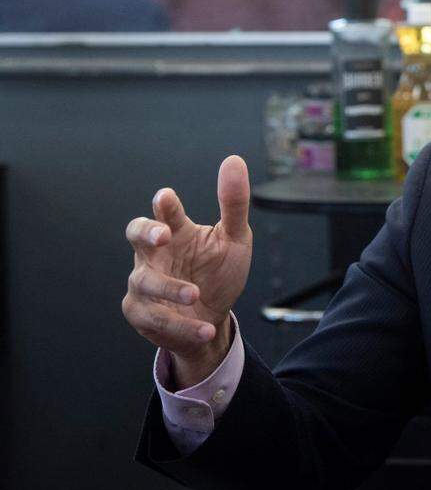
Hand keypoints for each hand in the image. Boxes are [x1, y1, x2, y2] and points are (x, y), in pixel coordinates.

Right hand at [122, 156, 252, 388]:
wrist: (214, 318)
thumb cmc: (219, 272)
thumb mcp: (235, 239)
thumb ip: (233, 204)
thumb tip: (234, 160)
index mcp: (176, 231)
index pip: (165, 213)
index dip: (164, 206)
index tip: (166, 197)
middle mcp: (154, 254)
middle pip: (135, 234)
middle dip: (146, 232)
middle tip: (163, 235)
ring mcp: (143, 283)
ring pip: (144, 282)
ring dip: (170, 288)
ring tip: (195, 294)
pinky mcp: (141, 313)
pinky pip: (155, 319)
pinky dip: (181, 326)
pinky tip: (205, 329)